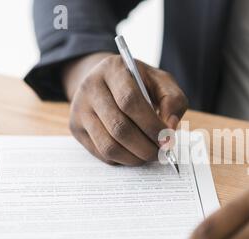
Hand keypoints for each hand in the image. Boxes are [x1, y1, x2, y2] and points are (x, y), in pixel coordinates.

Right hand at [63, 52, 187, 164]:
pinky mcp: (76, 128)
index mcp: (113, 69)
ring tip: (151, 155)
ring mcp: (80, 108)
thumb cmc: (141, 83)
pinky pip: (101, 153)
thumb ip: (173, 101)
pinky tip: (135, 153)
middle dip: (146, 146)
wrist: (107, 81)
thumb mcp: (161, 82)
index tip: (167, 137)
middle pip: (119, 127)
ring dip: (135, 157)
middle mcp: (90, 86)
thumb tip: (170, 128)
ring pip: (109, 145)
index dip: (151, 124)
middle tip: (162, 152)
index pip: (129, 100)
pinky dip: (123, 159)